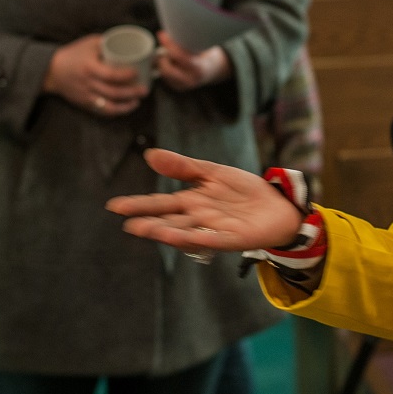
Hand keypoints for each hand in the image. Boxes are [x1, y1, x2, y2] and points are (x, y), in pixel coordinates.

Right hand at [43, 35, 149, 116]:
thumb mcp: (89, 43)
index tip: (137, 72)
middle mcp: (88, 83)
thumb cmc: (73, 54)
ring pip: (109, 104)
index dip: (125, 75)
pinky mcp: (85, 103)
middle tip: (145, 89)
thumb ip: (108, 42)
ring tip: (138, 100)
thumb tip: (129, 42)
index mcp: (89, 67)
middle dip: (131, 92)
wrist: (52, 70)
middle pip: (113, 92)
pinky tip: (126, 107)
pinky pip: (102, 111)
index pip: (110, 74)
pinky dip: (116, 111)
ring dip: (126, 104)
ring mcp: (86, 95)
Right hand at [108, 148, 300, 252]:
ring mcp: (214, 229)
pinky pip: (211, 239)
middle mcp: (198, 218)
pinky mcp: (232, 238)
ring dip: (167, 232)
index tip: (115, 205)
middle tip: (129, 224)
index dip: (139, 204)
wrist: (277, 204)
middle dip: (149, 222)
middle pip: (169, 219)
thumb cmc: (243, 191)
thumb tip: (149, 154)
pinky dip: (196, 238)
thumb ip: (182, 166)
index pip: (160, 203)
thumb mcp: (212, 172)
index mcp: (191, 201)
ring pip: (185, 231)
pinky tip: (183, 237)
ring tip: (147, 230)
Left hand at [155, 32, 230, 90]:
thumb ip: (189, 41)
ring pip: (163, 73)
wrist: (213, 70)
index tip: (162, 34)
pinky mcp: (177, 87)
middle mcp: (191, 80)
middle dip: (163, 55)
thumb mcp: (204, 46)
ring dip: (162, 61)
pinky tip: (171, 60)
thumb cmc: (207, 54)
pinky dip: (164, 67)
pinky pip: (164, 77)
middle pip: (167, 69)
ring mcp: (183, 86)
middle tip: (165, 45)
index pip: (180, 57)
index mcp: (199, 68)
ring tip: (169, 52)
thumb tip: (173, 27)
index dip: (169, 44)